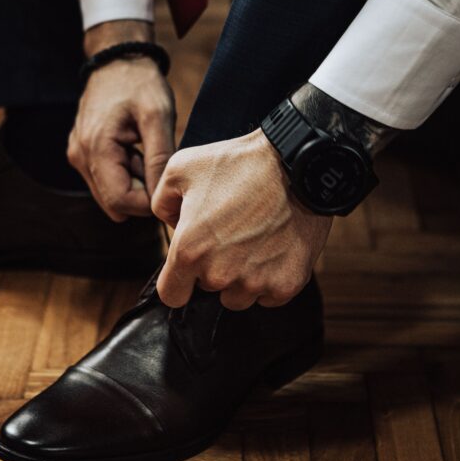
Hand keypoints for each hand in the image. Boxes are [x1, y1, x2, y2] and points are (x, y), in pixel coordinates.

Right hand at [68, 21, 175, 220]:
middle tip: (154, 161)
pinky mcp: (82, 154)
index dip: (148, 202)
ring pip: (110, 194)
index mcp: (96, 148)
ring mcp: (78, 156)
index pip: (121, 202)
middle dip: (140, 193)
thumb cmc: (139, 83)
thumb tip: (162, 197)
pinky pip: (105, 179)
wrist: (117, 60)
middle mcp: (80, 157)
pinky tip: (133, 149)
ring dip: (133, 182)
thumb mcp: (158, 116)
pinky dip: (124, 172)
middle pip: (114, 204)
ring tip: (143, 150)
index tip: (167, 183)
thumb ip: (159, 158)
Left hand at [151, 129, 332, 309]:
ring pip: (238, 297)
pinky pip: (269, 295)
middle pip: (208, 290)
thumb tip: (171, 224)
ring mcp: (255, 283)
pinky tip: (274, 248)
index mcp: (189, 251)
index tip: (189, 267)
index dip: (178, 281)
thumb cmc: (240, 164)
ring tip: (253, 241)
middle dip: (213, 268)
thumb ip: (162, 203)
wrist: (297, 164)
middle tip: (230, 233)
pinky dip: (270, 278)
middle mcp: (220, 274)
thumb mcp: (181, 169)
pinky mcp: (286, 284)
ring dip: (241, 277)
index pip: (172, 294)